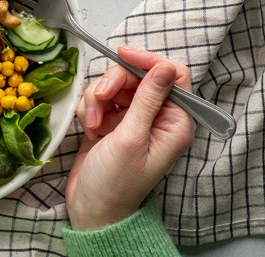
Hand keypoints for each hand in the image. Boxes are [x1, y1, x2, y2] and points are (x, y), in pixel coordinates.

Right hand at [64, 46, 194, 229]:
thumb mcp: (132, 139)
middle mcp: (157, 118)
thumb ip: (147, 100)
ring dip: (98, 98)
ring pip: (115, 85)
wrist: (91, 210)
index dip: (148, 62)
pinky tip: (89, 128)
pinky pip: (100, 99)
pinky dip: (91, 108)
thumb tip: (164, 67)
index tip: (122, 55)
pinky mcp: (112, 123)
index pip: (172, 75)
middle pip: (138, 76)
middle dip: (114, 83)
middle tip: (101, 99)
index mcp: (175, 123)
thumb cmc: (115, 184)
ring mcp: (133, 120)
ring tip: (93, 123)